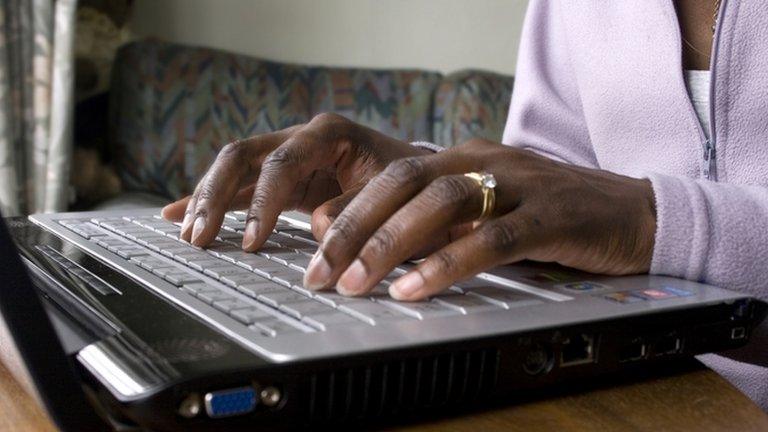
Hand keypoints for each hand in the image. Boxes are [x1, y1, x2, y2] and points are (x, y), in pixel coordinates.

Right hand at [161, 113, 429, 248]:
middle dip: (216, 196)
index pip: (281, 162)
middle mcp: (301, 137)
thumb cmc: (408, 183)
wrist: (416, 177)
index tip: (252, 241)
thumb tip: (318, 228)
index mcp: (328, 133)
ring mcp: (288, 154)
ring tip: (189, 236)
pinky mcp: (282, 177)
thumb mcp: (391, 194)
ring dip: (207, 200)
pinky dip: (212, 201)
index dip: (262, 203)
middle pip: (242, 156)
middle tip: (200, 237)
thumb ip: (355, 208)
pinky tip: (177, 214)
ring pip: (233, 169)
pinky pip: (239, 185)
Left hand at [304, 138, 656, 300]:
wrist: (633, 211)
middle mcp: (485, 161)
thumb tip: (383, 243)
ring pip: (441, 203)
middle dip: (355, 226)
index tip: (313, 240)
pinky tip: (414, 288)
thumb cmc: (551, 215)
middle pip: (404, 181)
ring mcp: (518, 185)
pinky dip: (447, 264)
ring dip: (390, 244)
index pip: (392, 174)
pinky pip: (490, 239)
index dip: (350, 206)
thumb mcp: (487, 210)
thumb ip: (442, 220)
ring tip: (355, 282)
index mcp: (465, 156)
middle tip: (321, 270)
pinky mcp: (550, 216)